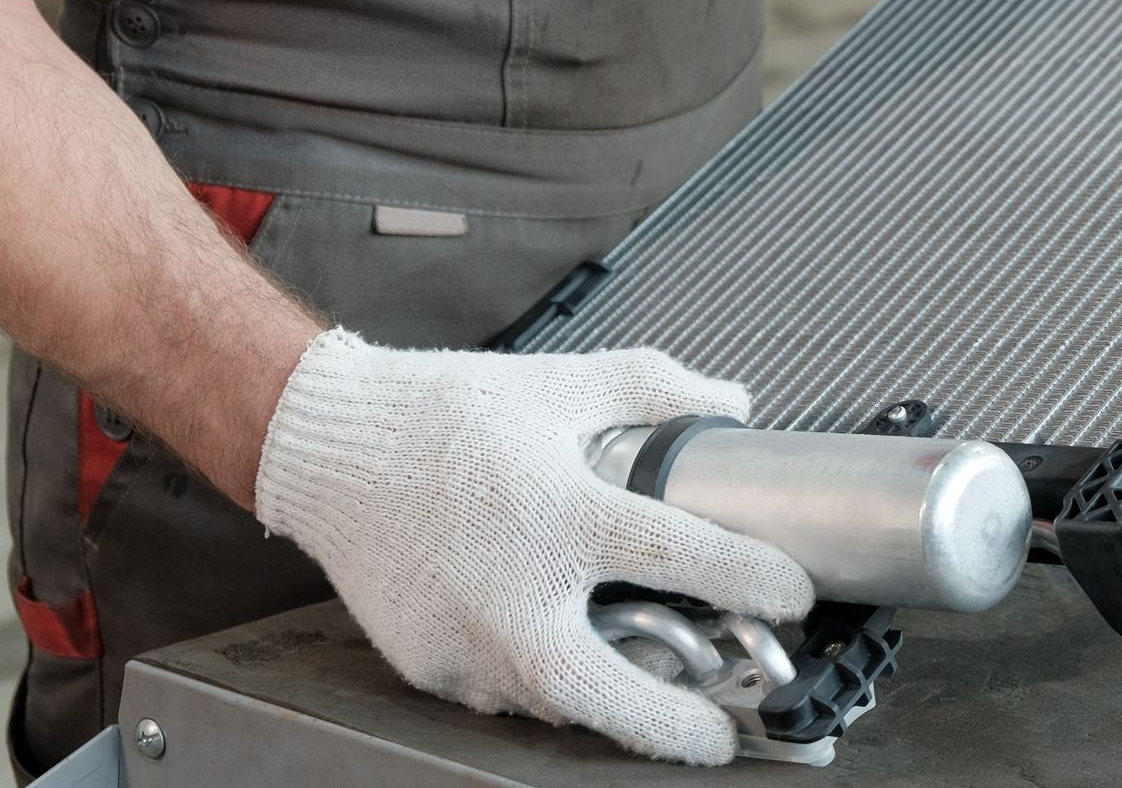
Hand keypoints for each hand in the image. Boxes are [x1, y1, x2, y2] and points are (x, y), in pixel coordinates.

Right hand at [254, 329, 813, 764]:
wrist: (328, 447)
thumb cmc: (440, 414)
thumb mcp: (560, 383)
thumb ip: (655, 390)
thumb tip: (731, 402)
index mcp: (553, 511)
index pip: (675, 555)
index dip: (749, 577)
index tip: (793, 595)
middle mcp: (508, 587)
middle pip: (602, 686)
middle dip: (670, 724)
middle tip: (719, 738)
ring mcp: (463, 637)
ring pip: (555, 700)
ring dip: (610, 701)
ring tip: (655, 694)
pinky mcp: (429, 663)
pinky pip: (503, 691)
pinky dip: (542, 683)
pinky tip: (565, 654)